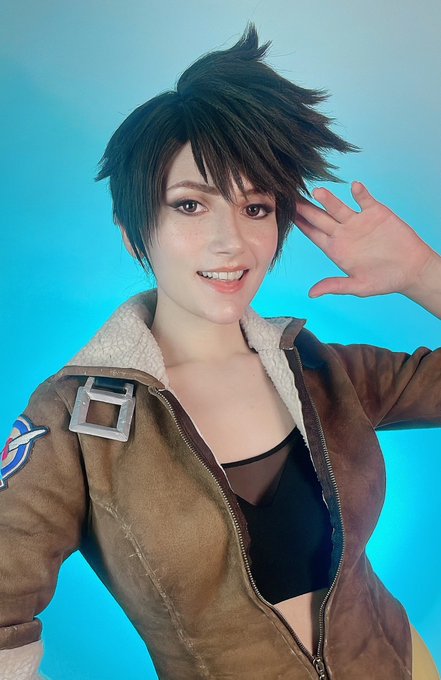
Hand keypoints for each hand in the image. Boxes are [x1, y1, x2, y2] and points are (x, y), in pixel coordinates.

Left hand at [294, 182, 435, 298]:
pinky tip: (354, 187)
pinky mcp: (376, 212)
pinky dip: (360, 193)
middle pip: (320, 218)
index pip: (312, 234)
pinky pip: (365, 200)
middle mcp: (343, 232)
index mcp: (335, 249)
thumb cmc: (384, 280)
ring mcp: (358, 221)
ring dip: (328, 200)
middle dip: (306, 208)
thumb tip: (311, 294)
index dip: (300, 225)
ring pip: (339, 207)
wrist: (411, 269)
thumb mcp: (359, 286)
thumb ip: (335, 286)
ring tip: (317, 192)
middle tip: (291, 197)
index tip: (286, 215)